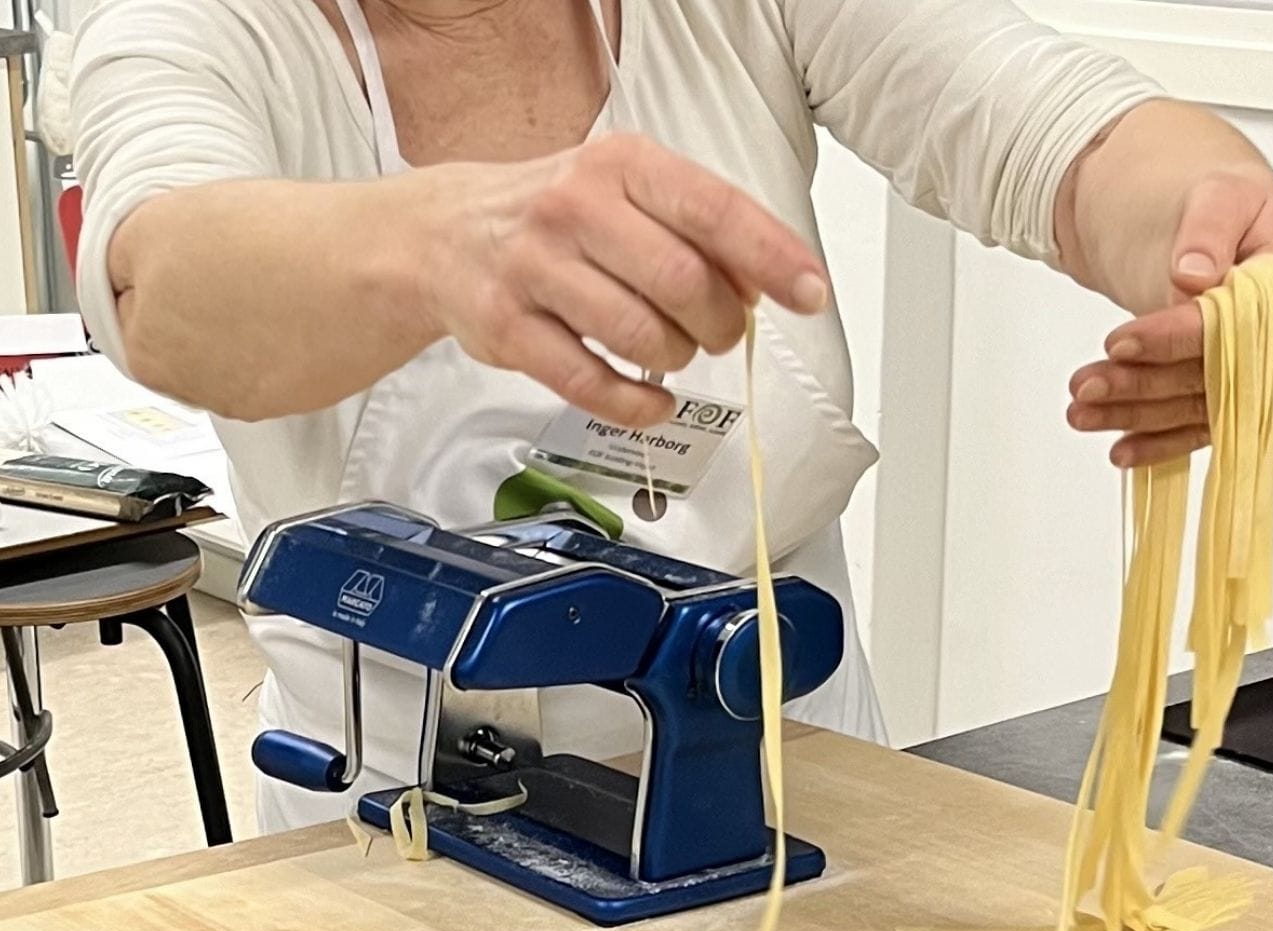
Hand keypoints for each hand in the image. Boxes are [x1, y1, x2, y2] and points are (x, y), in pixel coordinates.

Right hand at [407, 135, 829, 427]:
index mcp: (619, 165)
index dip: (772, 258)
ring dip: (678, 360)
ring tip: (673, 353)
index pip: (714, 210)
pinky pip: (592, 384)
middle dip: (720, 323)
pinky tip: (652, 401)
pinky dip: (638, 405)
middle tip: (720, 333)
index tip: (810, 293)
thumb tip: (768, 280)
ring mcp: (536, 270)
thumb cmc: (555, 217)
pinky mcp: (509, 329)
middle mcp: (574, 209)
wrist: (444, 235)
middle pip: (683, 282)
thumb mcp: (627, 193)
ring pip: (641, 337)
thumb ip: (698, 229)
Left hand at [1065, 167, 1272, 468]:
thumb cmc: (1218, 204)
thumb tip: (1194, 272)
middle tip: (1085, 384)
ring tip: (1080, 409)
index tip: (1120, 341)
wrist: (1206, 220)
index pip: (1235, 325)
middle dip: (1142, 385)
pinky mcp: (1229, 391)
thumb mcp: (1215, 193)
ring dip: (1134, 415)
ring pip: (1196, 408)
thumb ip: (1207, 229)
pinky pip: (1195, 426)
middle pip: (1212, 376)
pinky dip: (1154, 442)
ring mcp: (1257, 371)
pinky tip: (1119, 449)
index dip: (1175, 339)